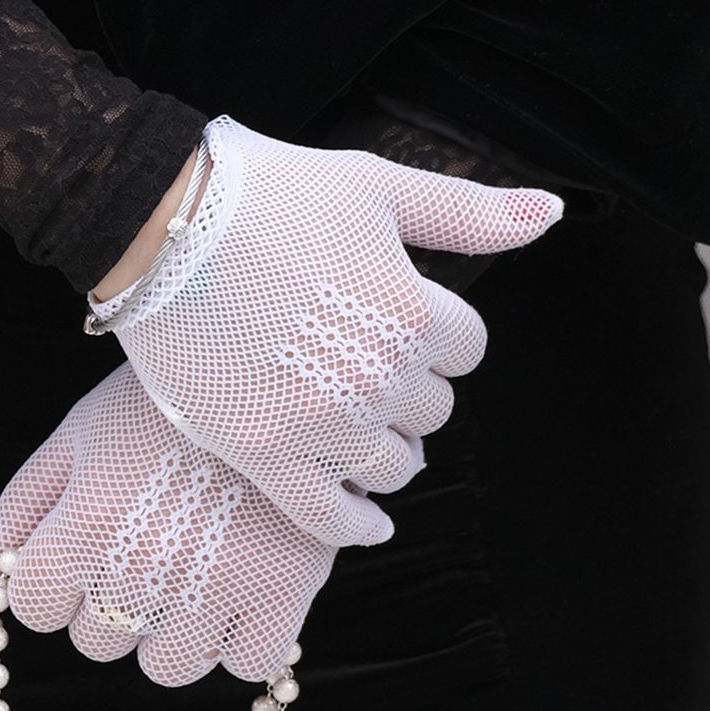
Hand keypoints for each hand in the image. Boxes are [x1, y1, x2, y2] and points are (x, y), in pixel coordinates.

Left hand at [0, 366, 334, 686]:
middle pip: (97, 641)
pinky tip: (244, 591)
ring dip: (174, 631)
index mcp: (87, 523)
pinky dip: (243, 641)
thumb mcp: (80, 435)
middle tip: (149, 544)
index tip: (83, 548)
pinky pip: (248, 664)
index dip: (53, 578)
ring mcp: (220, 586)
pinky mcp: (288, 592)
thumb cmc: (166, 398)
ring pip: (167, 667)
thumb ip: (21, 508)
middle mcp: (147, 566)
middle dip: (112, 602)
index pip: (35, 607)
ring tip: (197, 569)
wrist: (275, 361)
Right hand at [96, 114, 562, 544]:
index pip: (466, 350)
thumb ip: (467, 212)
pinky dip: (356, 525)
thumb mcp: (377, 185)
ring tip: (354, 430)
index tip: (394, 323)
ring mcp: (322, 424)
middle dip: (407, 390)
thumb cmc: (267, 192)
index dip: (436, 335)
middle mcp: (380, 377)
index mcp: (415, 311)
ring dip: (385, 452)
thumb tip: (549, 212)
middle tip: (358, 366)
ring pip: (393, 467)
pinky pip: (332, 518)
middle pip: (432, 411)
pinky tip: (365, 520)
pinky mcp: (265, 455)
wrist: (160, 224)